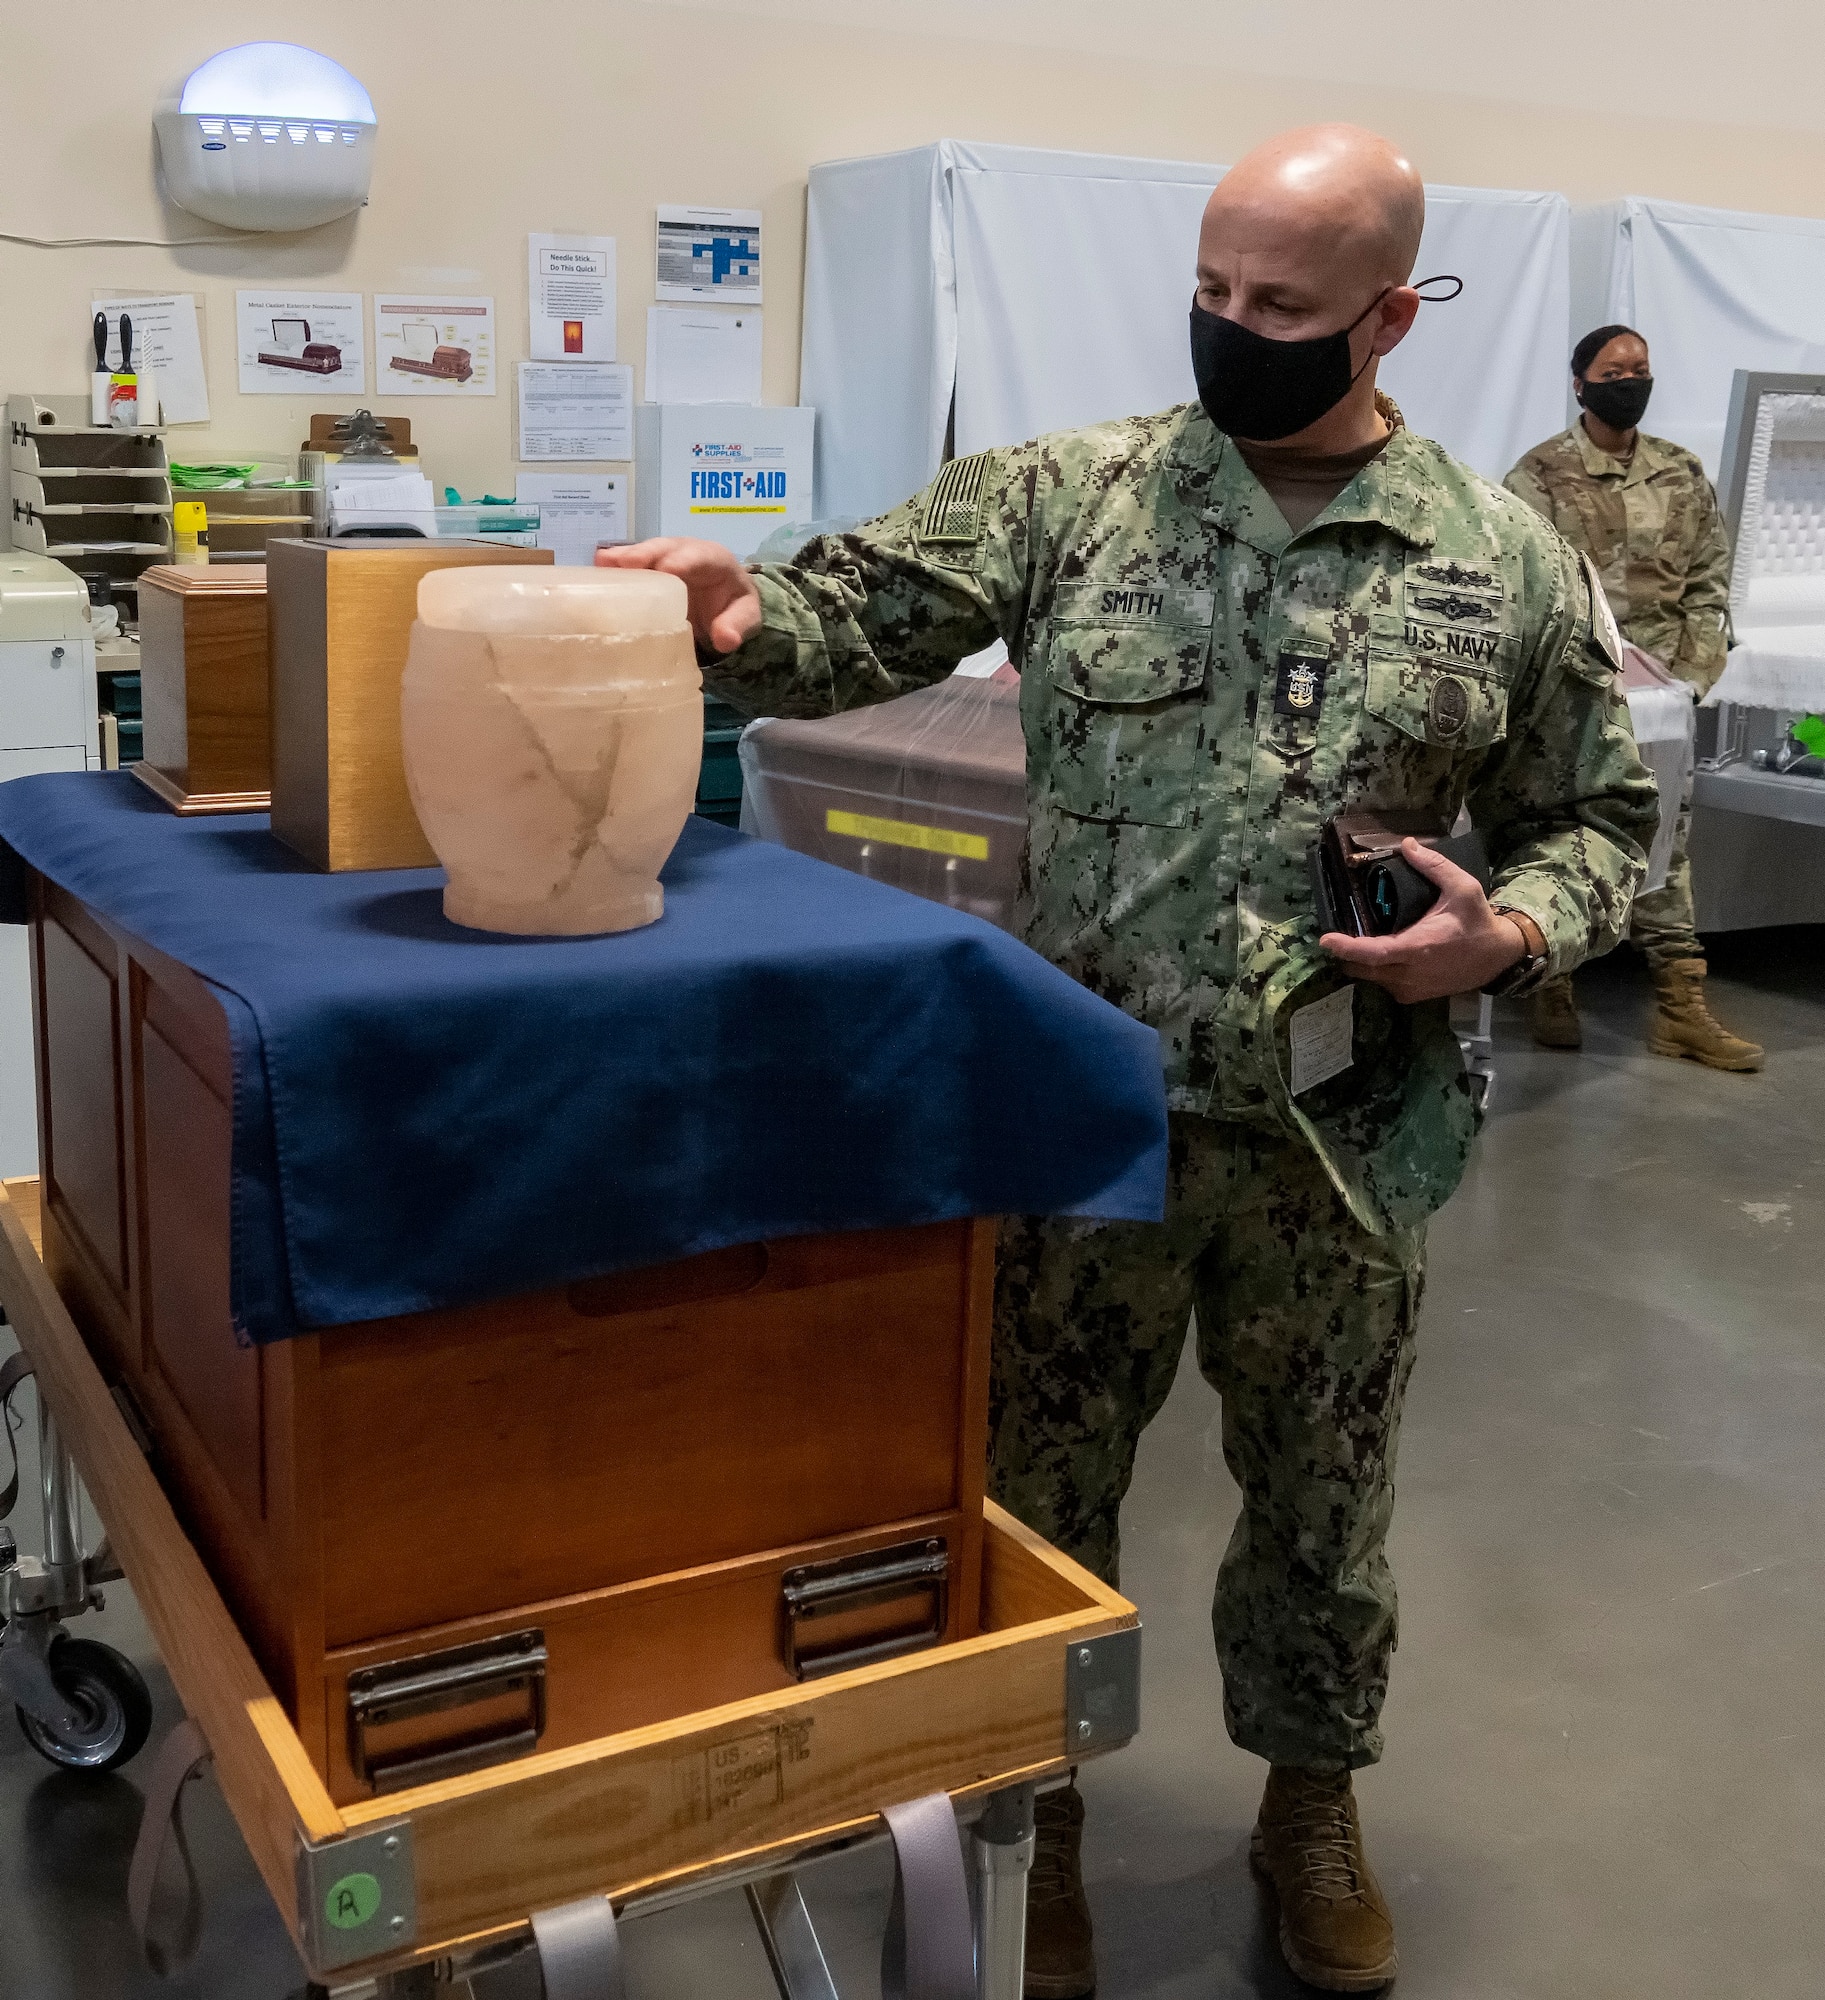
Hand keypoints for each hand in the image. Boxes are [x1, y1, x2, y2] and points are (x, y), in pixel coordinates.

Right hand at [596, 537, 761, 653]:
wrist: (725, 605)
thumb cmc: (734, 607)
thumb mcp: (747, 618)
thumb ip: (738, 626)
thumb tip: (725, 640)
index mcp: (714, 560)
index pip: (700, 556)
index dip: (683, 560)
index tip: (668, 569)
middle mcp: (685, 553)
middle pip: (665, 548)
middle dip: (645, 554)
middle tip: (624, 562)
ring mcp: (663, 560)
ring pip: (643, 554)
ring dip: (623, 559)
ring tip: (601, 563)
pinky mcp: (647, 571)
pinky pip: (630, 567)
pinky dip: (613, 570)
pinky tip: (593, 575)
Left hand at [1320, 838, 1527, 1002]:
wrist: (1498, 956)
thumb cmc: (1478, 920)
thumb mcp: (1462, 887)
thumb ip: (1433, 866)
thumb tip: (1407, 844)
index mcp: (1418, 947)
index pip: (1374, 953)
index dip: (1347, 948)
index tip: (1325, 940)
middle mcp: (1410, 973)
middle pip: (1362, 969)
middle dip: (1346, 954)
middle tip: (1338, 934)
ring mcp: (1411, 989)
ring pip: (1370, 979)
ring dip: (1361, 963)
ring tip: (1357, 942)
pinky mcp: (1414, 997)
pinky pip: (1383, 985)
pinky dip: (1376, 972)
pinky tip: (1381, 955)